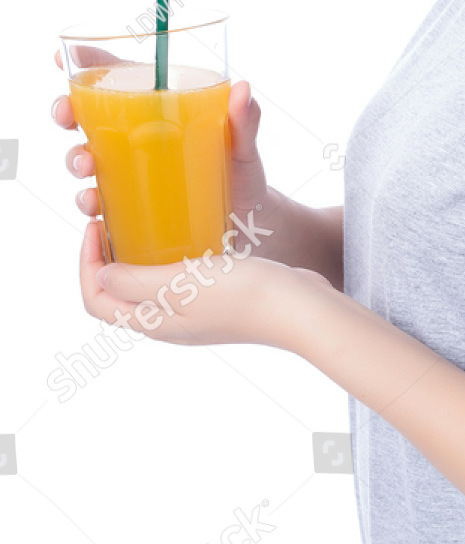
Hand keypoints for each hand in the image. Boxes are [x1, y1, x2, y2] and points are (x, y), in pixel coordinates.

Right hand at [52, 50, 268, 221]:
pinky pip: (98, 202)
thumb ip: (245, 120)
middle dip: (64, 111)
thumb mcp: (244, 144)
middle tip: (66, 116)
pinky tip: (96, 207)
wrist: (250, 221)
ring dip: (75, 159)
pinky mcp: (129, 204)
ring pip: (84, 158)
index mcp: (157, 108)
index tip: (64, 57)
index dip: (84, 64)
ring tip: (87, 165)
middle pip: (85, 115)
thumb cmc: (242, 171)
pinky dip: (89, 203)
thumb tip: (242, 90)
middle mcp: (134, 136)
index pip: (117, 78)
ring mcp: (129, 170)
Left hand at [78, 217, 333, 350]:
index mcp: (154, 323)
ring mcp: (193, 313)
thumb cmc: (243, 296)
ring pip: (147, 286)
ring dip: (135, 256)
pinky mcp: (216, 300)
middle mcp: (169, 322)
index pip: (97, 300)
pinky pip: (177, 279)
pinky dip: (166, 257)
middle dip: (106, 259)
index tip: (96, 226)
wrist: (299, 307)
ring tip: (141, 223)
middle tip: (113, 220)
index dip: (86, 264)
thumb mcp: (180, 284)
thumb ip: (135, 283)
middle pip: (118, 294)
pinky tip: (182, 233)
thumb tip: (100, 278)